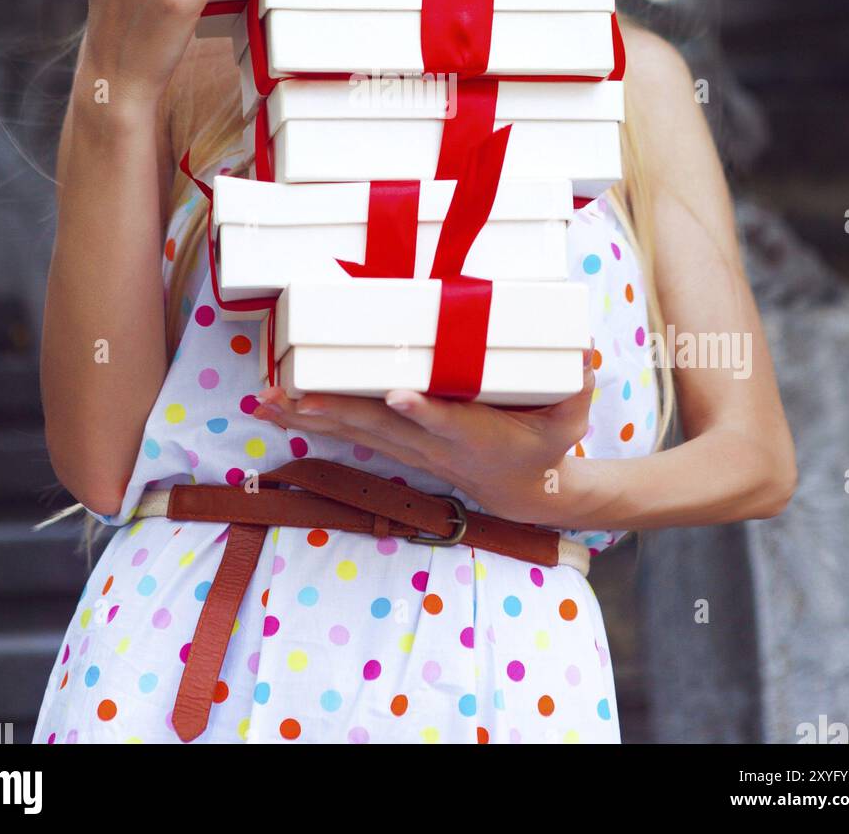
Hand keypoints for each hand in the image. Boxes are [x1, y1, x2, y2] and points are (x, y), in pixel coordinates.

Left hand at [253, 348, 595, 522]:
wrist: (527, 494)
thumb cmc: (548, 446)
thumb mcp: (571, 418)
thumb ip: (575, 387)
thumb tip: (583, 354)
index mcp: (474, 433)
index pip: (447, 421)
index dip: (423, 412)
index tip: (399, 397)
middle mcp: (432, 443)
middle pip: (378, 427)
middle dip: (333, 410)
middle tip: (291, 395)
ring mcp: (409, 448)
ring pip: (353, 429)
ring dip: (308, 415)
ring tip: (265, 400)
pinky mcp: (397, 446)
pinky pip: (349, 432)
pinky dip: (312, 420)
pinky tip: (277, 408)